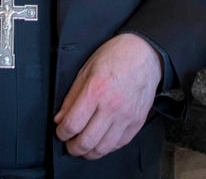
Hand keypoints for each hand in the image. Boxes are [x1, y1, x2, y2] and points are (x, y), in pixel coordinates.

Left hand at [54, 33, 161, 159]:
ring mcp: (126, 116)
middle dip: (73, 148)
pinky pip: (119, 144)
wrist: (145, 53)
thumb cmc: (115, 56)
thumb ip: (72, 97)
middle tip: (70, 144)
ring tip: (84, 147)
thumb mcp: (86, 69)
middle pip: (87, 141)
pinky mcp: (137, 122)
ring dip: (89, 152)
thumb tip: (60, 119)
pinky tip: (101, 141)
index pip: (72, 124)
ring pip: (103, 148)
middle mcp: (112, 107)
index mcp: (96, 91)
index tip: (61, 132)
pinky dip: (107, 147)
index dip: (62, 133)